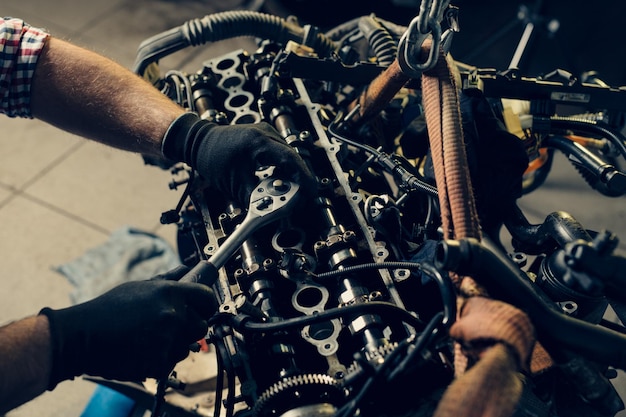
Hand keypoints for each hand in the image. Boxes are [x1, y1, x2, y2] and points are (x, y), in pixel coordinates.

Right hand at [39, 266, 216, 387]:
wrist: (82, 337)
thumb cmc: (108, 310)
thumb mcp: (140, 287)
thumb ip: (169, 280)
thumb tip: (187, 269)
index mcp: (171, 293)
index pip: (208, 297)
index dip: (207, 303)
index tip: (204, 306)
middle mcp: (174, 316)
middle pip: (202, 325)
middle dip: (191, 325)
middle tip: (172, 325)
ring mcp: (168, 341)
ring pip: (187, 345)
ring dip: (175, 343)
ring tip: (149, 337)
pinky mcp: (160, 363)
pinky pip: (171, 361)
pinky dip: (161, 358)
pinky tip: (142, 349)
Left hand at [161, 113, 315, 205]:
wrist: (198, 141)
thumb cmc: (211, 158)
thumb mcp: (234, 184)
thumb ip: (255, 199)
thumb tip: (271, 210)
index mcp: (258, 143)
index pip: (291, 160)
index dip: (304, 178)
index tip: (310, 192)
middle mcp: (265, 133)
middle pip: (293, 159)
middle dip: (298, 180)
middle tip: (299, 198)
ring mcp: (266, 132)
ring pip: (288, 156)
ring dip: (290, 174)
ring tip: (286, 191)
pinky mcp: (264, 135)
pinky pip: (281, 153)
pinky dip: (282, 167)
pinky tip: (277, 179)